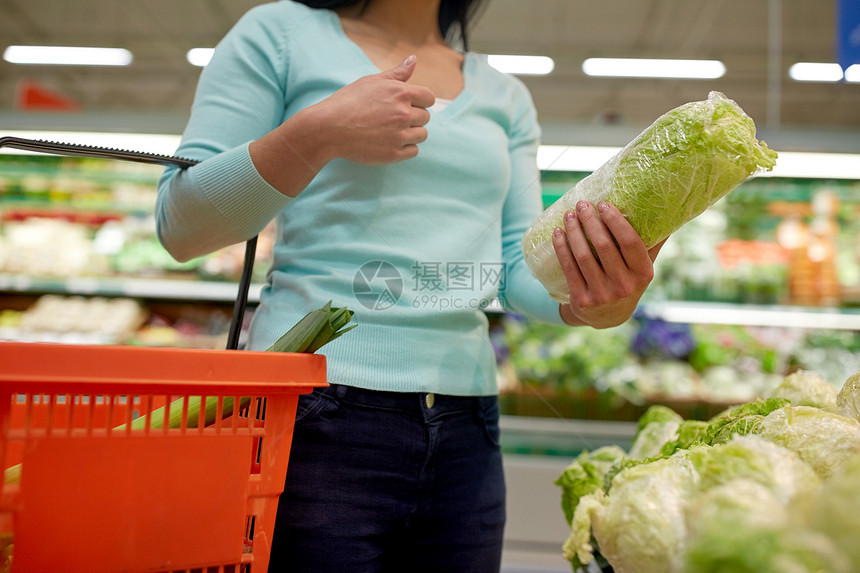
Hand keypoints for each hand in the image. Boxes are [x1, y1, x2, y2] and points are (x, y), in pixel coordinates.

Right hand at [311, 54, 435, 164]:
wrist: (328, 128)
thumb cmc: (348, 102)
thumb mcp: (372, 82)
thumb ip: (397, 74)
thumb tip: (413, 59)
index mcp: (400, 93)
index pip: (429, 98)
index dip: (420, 101)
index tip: (409, 105)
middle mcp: (403, 114)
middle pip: (425, 117)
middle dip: (413, 117)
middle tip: (392, 119)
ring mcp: (399, 136)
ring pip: (422, 135)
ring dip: (411, 133)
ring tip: (391, 131)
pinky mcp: (394, 154)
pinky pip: (413, 151)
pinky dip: (405, 148)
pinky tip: (389, 142)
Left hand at [554, 201, 664, 328]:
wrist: (609, 316)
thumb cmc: (628, 280)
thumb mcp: (643, 267)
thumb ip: (652, 243)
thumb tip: (666, 212)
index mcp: (643, 273)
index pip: (630, 242)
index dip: (615, 221)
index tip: (603, 204)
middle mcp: (625, 285)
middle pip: (604, 246)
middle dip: (590, 221)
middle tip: (582, 204)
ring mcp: (602, 294)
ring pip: (583, 256)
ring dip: (574, 231)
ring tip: (569, 215)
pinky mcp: (582, 300)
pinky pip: (569, 268)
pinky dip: (561, 248)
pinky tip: (558, 233)